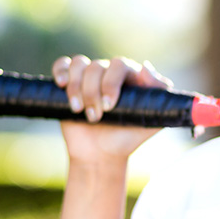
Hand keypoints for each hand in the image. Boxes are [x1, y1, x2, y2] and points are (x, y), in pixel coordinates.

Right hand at [52, 56, 172, 163]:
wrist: (102, 154)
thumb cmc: (129, 136)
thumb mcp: (152, 119)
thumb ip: (158, 92)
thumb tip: (145, 66)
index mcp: (131, 76)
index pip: (119, 65)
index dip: (111, 83)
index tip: (108, 106)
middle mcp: (110, 72)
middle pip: (97, 66)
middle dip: (93, 93)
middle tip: (95, 116)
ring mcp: (89, 76)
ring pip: (79, 65)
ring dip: (76, 88)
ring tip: (79, 110)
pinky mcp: (70, 83)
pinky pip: (63, 64)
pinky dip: (61, 70)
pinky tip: (62, 84)